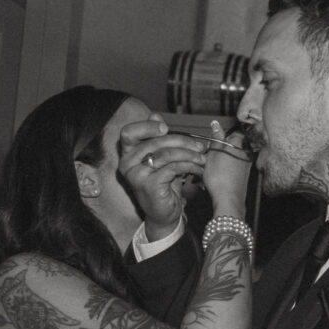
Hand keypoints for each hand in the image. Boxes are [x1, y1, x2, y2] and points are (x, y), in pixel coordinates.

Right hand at [119, 116, 207, 240]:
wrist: (164, 214)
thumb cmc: (162, 184)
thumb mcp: (160, 158)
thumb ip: (155, 137)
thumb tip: (155, 114)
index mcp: (126, 154)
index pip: (128, 132)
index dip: (147, 126)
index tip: (166, 128)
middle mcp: (126, 163)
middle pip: (155, 141)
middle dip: (182, 141)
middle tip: (200, 145)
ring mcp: (136, 175)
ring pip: (166, 154)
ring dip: (189, 154)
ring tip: (202, 158)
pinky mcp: (149, 185)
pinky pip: (173, 168)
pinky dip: (189, 166)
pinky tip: (198, 169)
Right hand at [202, 121, 251, 218]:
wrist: (228, 199)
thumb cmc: (220, 177)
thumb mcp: (213, 153)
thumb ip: (216, 137)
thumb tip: (216, 124)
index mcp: (240, 142)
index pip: (232, 131)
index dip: (220, 137)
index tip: (212, 144)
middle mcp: (246, 152)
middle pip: (230, 145)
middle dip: (218, 150)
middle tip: (208, 158)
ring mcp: (246, 164)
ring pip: (229, 157)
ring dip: (218, 162)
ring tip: (209, 170)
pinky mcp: (243, 175)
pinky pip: (231, 168)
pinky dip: (222, 170)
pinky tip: (214, 178)